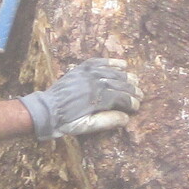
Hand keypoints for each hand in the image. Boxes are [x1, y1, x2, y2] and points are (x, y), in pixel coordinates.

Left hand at [20, 59, 140, 138]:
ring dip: (126, 77)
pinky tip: (123, 64)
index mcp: (97, 98)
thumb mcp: (87, 127)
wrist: (47, 110)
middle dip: (132, 90)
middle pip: (120, 84)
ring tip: (135, 82)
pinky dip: (112, 62)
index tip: (137, 107)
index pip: (122, 98)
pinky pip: (100, 62)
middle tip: (140, 95)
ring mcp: (88, 73)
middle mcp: (95, 82)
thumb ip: (107, 122)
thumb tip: (126, 118)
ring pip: (113, 72)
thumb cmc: (67, 121)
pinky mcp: (82, 68)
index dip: (132, 102)